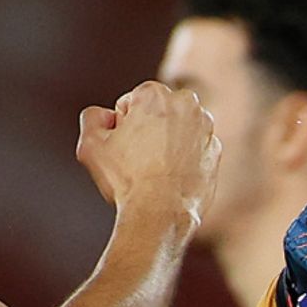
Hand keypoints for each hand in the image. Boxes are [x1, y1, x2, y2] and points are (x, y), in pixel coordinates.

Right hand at [76, 81, 219, 219]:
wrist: (161, 212)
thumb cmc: (126, 178)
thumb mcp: (90, 144)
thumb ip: (92, 117)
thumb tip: (106, 116)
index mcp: (155, 94)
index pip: (130, 103)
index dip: (121, 127)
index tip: (124, 147)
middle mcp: (186, 103)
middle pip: (157, 112)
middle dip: (147, 128)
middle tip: (138, 158)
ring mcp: (205, 127)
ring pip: (177, 129)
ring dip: (167, 142)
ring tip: (155, 169)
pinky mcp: (215, 150)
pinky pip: (194, 149)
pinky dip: (184, 158)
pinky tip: (172, 177)